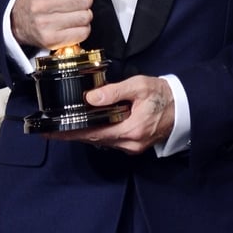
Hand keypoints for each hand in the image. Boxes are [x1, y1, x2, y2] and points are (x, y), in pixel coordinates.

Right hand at [11, 0, 100, 50]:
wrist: (17, 20)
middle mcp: (41, 3)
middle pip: (86, 0)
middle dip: (83, 0)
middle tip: (73, 1)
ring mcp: (45, 23)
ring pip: (86, 17)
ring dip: (82, 15)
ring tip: (71, 13)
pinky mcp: (50, 40)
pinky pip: (83, 33)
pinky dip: (81, 29)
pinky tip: (70, 25)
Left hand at [45, 75, 174, 154]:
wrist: (182, 106)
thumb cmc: (161, 94)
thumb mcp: (138, 86)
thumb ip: (114, 92)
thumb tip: (90, 98)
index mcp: (130, 130)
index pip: (93, 133)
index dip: (71, 133)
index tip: (52, 132)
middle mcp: (129, 143)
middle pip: (94, 139)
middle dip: (72, 134)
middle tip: (51, 129)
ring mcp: (132, 147)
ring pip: (101, 141)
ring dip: (83, 134)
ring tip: (64, 126)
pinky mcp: (133, 145)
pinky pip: (110, 140)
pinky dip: (96, 133)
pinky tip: (87, 126)